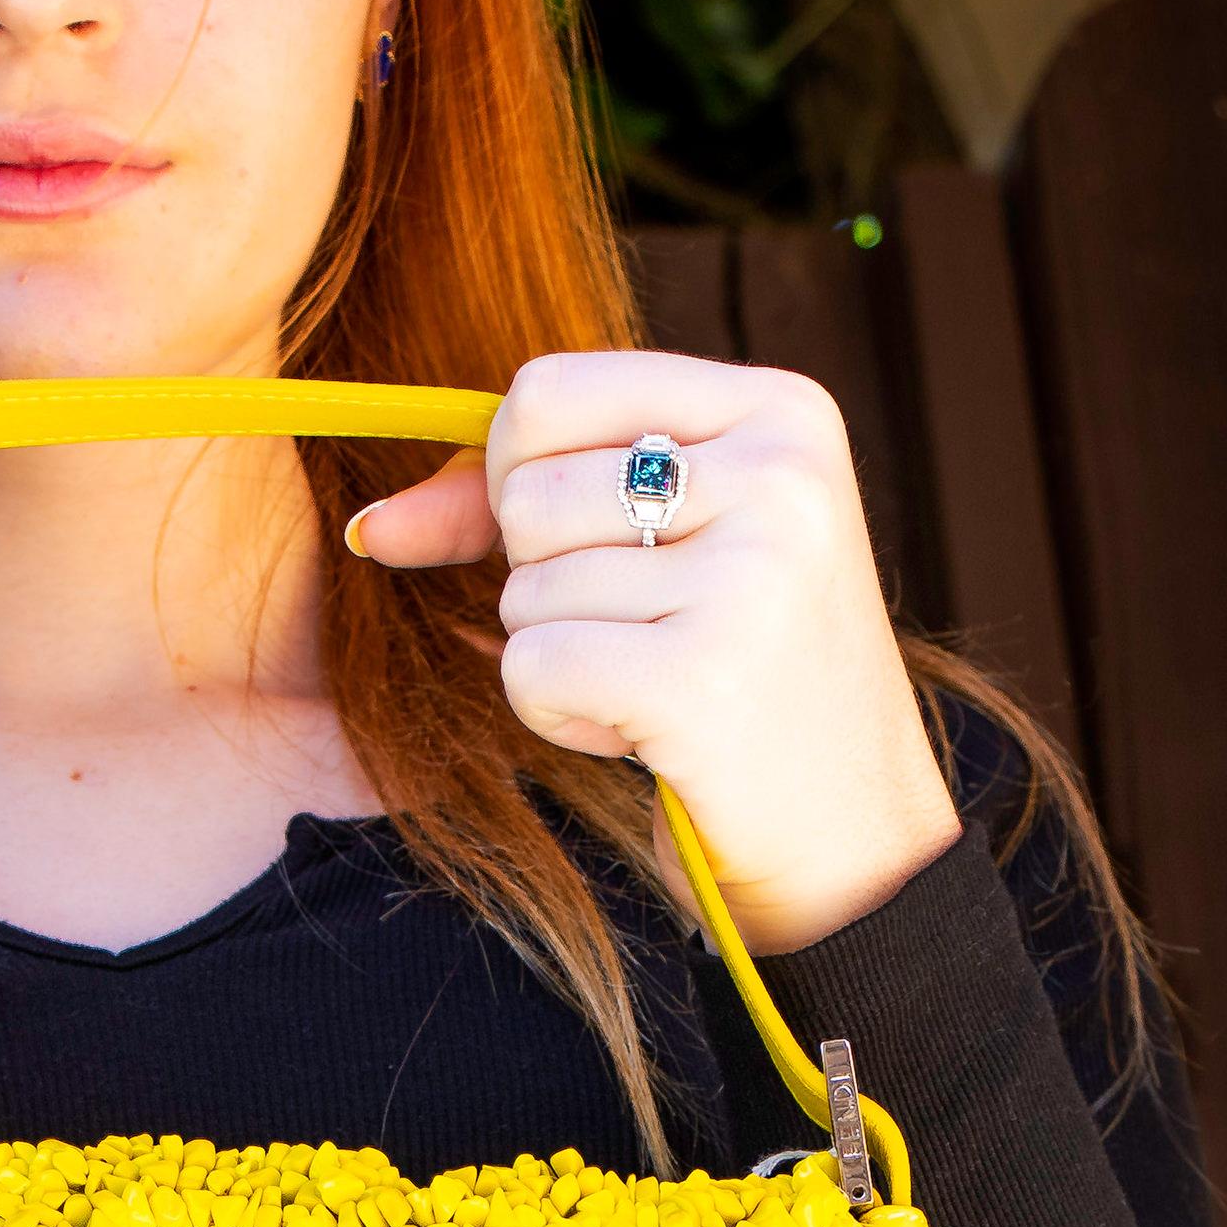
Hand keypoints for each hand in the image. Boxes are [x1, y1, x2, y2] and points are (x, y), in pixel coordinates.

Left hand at [350, 350, 961, 954]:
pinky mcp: (704, 676)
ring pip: (523, 592)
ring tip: (656, 687)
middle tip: (644, 633)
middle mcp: (778, 474)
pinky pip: (530, 668)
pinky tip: (643, 734)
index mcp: (781, 412)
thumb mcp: (665, 550)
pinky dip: (559, 717)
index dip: (509, 476)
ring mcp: (751, 573)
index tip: (565, 541)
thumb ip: (517, 505)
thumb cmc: (744, 682)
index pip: (546, 391)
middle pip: (524, 494)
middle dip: (544, 584)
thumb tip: (371, 527)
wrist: (854, 835)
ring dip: (560, 659)